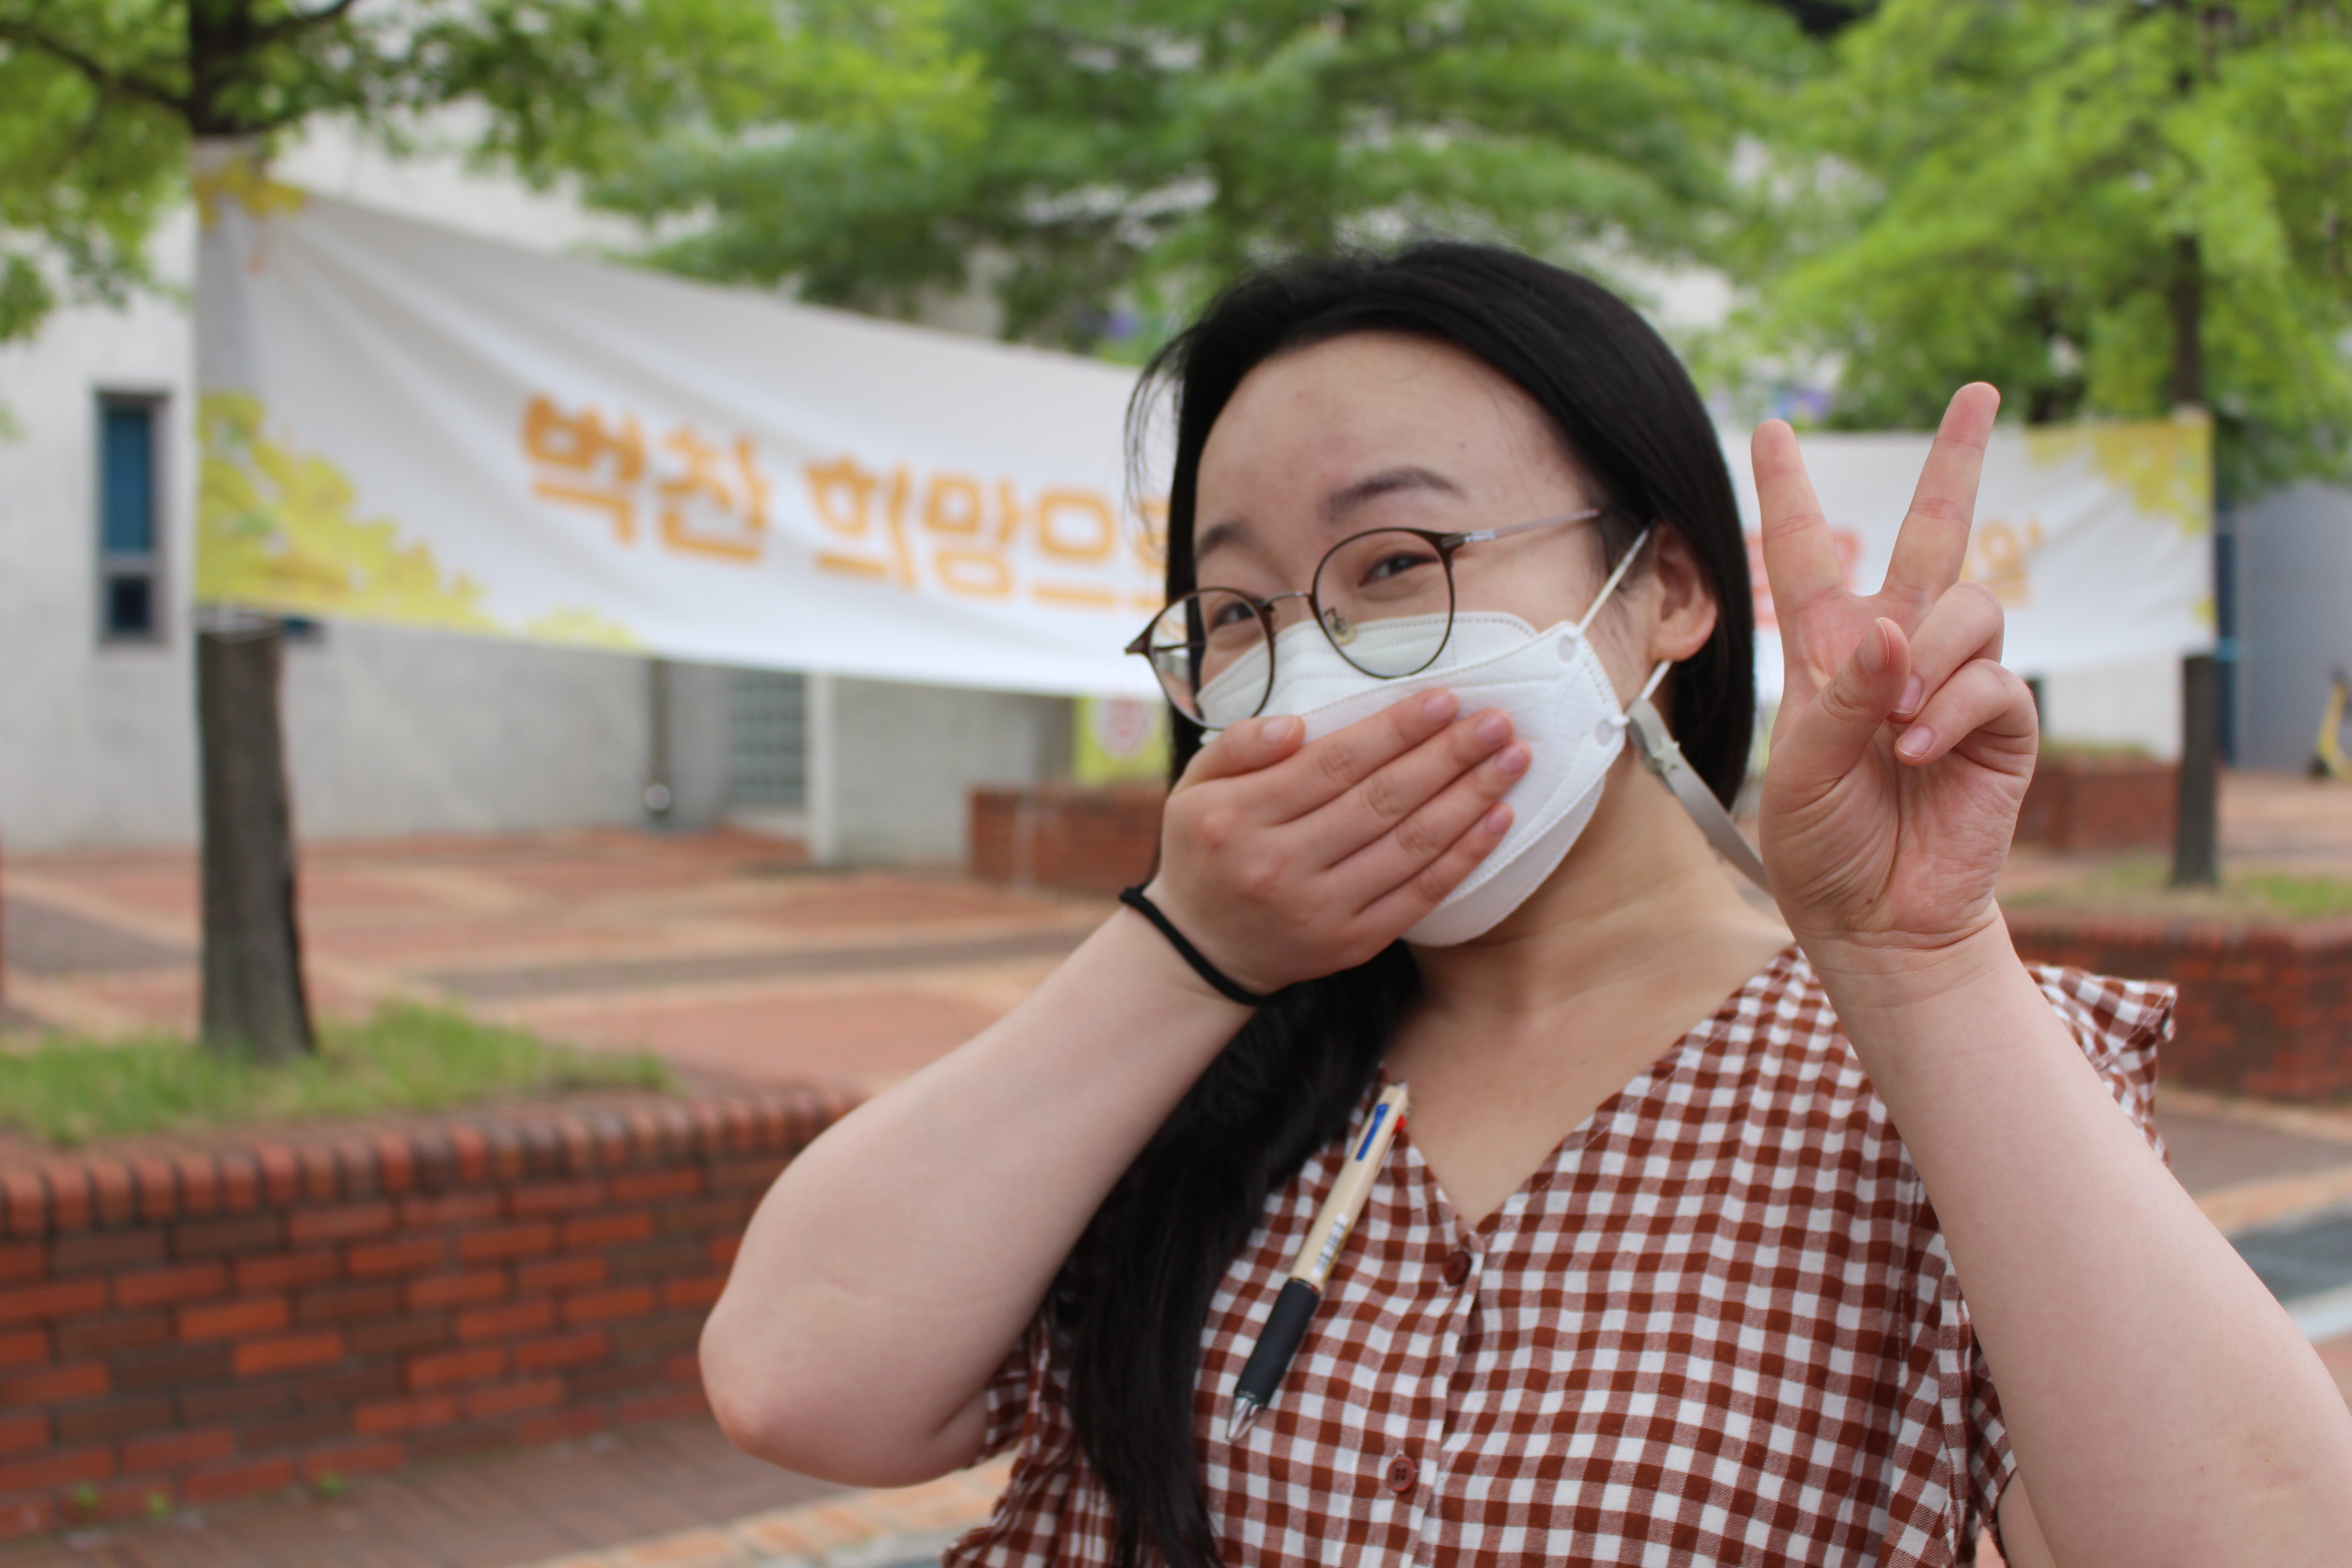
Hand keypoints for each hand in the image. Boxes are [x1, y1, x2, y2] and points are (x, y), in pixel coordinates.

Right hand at [1143, 692, 1528, 993]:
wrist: (1202, 951)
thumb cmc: (1207, 851)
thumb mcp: (1195, 788)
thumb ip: (1238, 746)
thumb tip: (1296, 725)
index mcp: (1238, 817)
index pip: (1333, 764)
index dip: (1395, 730)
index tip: (1445, 699)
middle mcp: (1279, 864)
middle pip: (1382, 800)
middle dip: (1448, 756)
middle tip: (1497, 722)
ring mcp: (1320, 909)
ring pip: (1410, 845)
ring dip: (1471, 798)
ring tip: (1513, 759)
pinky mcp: (1351, 943)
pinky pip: (1420, 895)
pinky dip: (1464, 856)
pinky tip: (1499, 819)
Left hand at [1753, 384, 2037, 976]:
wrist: (1876, 914)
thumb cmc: (1822, 842)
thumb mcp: (1800, 767)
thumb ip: (1840, 697)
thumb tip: (1896, 632)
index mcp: (1831, 650)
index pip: (1809, 553)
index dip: (1790, 490)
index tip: (1773, 427)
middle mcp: (1897, 650)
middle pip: (1932, 534)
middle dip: (1955, 461)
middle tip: (1978, 391)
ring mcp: (1953, 681)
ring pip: (1967, 607)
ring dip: (1929, 662)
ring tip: (1896, 729)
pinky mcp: (2000, 722)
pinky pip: (1991, 679)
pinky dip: (1950, 710)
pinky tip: (1918, 751)